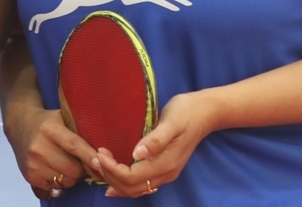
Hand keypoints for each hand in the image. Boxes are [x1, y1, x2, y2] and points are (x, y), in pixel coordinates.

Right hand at [6, 106, 94, 198]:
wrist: (20, 126)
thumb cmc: (48, 122)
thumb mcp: (62, 117)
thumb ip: (79, 130)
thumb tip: (102, 152)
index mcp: (49, 128)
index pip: (74, 145)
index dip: (89, 156)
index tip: (100, 165)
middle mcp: (39, 147)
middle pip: (72, 169)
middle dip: (81, 168)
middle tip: (80, 161)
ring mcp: (33, 164)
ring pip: (65, 181)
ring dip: (71, 177)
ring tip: (67, 164)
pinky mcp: (29, 176)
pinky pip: (54, 188)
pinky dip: (59, 182)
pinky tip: (56, 169)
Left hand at [91, 92, 217, 197]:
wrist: (206, 112)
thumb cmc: (186, 112)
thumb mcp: (171, 122)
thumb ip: (155, 139)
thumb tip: (136, 153)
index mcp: (164, 163)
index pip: (131, 176)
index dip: (112, 169)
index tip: (100, 153)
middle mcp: (165, 173)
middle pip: (131, 187)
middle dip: (110, 176)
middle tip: (95, 157)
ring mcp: (166, 173)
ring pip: (136, 189)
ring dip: (116, 182)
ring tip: (100, 168)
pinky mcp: (165, 167)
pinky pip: (142, 184)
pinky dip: (126, 184)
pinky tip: (115, 180)